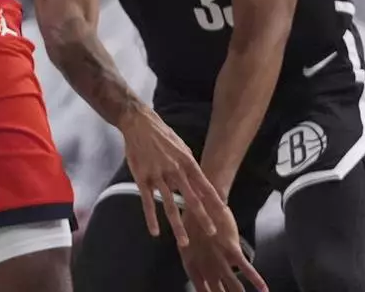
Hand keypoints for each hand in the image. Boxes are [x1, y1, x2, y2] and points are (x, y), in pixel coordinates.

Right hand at [119, 104, 222, 245]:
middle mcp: (174, 170)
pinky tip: (154, 231)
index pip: (205, 186)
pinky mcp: (142, 177)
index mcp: (187, 162)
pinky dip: (150, 218)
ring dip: (177, 225)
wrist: (139, 122)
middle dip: (202, 217)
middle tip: (212, 233)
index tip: (224, 215)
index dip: (215, 202)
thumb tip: (200, 180)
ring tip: (184, 242)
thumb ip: (190, 165)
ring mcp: (157, 175)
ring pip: (169, 204)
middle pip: (190, 198)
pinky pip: (147, 201)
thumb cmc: (162, 134)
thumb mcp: (182, 146)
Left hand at [178, 206, 267, 291]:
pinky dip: (256, 280)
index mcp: (191, 265)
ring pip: (233, 285)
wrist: (201, 202)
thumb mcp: (185, 245)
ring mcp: (219, 258)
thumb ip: (195, 262)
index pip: (201, 290)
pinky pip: (246, 268)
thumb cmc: (192, 222)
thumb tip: (204, 276)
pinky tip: (264, 290)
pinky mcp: (231, 249)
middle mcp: (205, 265)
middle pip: (217, 291)